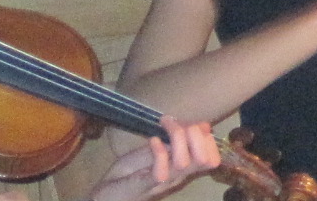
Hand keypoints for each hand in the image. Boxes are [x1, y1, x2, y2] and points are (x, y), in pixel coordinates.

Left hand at [82, 120, 221, 200]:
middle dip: (195, 134)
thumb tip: (205, 125)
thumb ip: (178, 139)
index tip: (191, 123)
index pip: (212, 159)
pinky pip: (160, 171)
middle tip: (176, 122)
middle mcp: (177, 177)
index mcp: (183, 168)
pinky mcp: (145, 186)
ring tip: (164, 124)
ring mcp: (162, 182)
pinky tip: (152, 141)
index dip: (207, 138)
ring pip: (184, 163)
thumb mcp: (158, 149)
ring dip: (176, 137)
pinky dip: (159, 151)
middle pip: (204, 159)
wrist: (104, 194)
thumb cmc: (131, 172)